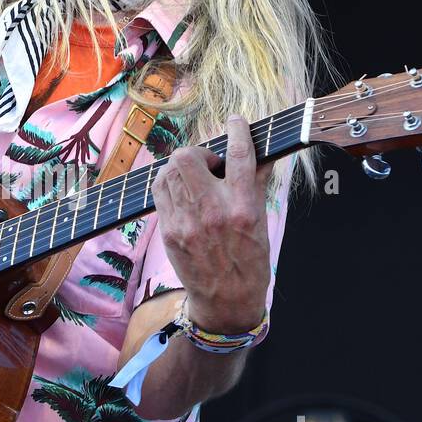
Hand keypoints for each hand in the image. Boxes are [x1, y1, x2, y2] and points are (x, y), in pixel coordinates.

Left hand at [152, 115, 272, 333]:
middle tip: (209, 164)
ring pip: (168, 172)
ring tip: (195, 178)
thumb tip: (262, 154)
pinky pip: (160, 192)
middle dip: (198, 153)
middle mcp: (211, 213)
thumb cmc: (249, 262)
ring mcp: (185, 223)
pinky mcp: (168, 232)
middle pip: (188, 158)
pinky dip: (170, 184)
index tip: (236, 120)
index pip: (238, 157)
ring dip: (181, 167)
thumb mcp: (262, 223)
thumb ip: (257, 184)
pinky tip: (182, 192)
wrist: (226, 301)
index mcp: (241, 209)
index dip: (237, 130)